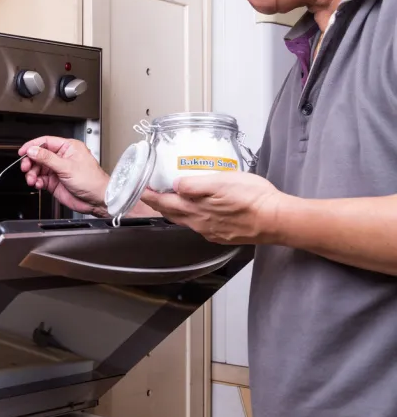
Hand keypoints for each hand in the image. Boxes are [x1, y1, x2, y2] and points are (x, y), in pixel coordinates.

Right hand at [18, 136, 110, 216]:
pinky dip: (36, 182)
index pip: (45, 142)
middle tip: (25, 167)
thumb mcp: (67, 167)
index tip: (23, 152)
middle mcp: (61, 157)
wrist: (96, 199)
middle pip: (39, 155)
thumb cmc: (92, 181)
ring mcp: (57, 170)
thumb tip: (33, 150)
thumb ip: (48, 158)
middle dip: (30, 162)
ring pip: (38, 168)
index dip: (32, 146)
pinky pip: (40, 179)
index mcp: (68, 148)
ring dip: (32, 174)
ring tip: (32, 179)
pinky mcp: (54, 182)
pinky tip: (37, 184)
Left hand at [140, 172, 286, 244]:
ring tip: (170, 202)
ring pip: (185, 221)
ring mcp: (211, 231)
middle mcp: (199, 223)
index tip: (140, 191)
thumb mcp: (222, 181)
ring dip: (175, 211)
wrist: (276, 220)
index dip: (150, 196)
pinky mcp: (222, 235)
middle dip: (159, 205)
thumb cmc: (253, 199)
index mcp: (195, 209)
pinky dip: (192, 218)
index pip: (164, 203)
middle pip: (172, 214)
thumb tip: (176, 185)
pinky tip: (198, 213)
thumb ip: (195, 185)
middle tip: (151, 195)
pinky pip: (200, 227)